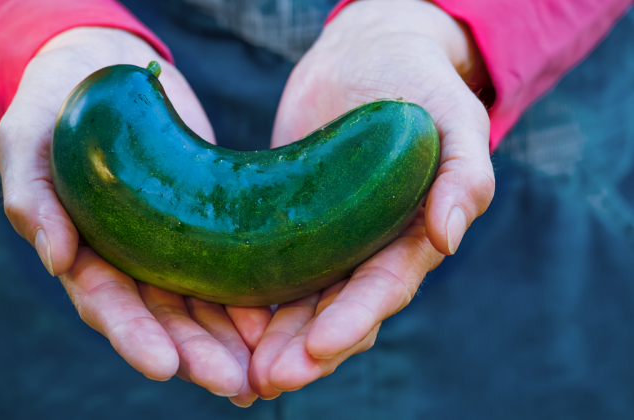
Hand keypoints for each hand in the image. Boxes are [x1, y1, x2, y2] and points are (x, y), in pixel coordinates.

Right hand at [0, 27, 270, 405]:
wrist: (97, 77)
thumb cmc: (52, 111)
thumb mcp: (26, 144)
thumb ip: (32, 198)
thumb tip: (55, 258)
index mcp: (82, 253)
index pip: (107, 304)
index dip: (133, 336)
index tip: (164, 366)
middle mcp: (127, 262)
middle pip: (161, 318)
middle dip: (195, 353)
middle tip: (231, 382)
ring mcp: (167, 247)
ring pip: (200, 304)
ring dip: (230, 339)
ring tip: (264, 369)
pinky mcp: (201, 225)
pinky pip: (227, 267)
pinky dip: (250, 297)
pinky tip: (279, 321)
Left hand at [250, 0, 494, 396]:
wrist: (365, 59)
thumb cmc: (418, 83)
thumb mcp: (453, 120)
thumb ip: (464, 176)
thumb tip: (449, 238)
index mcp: (410, 236)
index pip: (383, 287)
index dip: (353, 320)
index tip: (320, 348)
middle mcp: (367, 250)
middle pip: (336, 311)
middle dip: (305, 350)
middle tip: (269, 381)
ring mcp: (325, 241)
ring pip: (298, 304)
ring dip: (272, 342)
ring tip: (240, 376)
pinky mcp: (287, 225)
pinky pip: (265, 269)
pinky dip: (245, 302)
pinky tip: (217, 326)